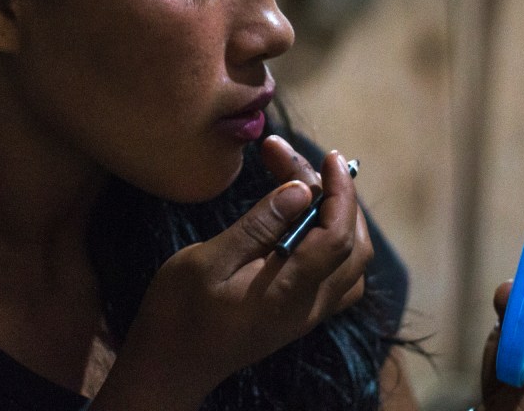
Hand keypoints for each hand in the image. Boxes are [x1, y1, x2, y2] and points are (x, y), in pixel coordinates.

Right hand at [92, 135, 372, 410]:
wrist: (169, 367)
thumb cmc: (178, 312)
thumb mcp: (207, 262)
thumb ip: (258, 226)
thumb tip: (301, 191)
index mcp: (289, 292)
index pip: (338, 235)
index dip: (340, 191)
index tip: (329, 156)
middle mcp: (310, 306)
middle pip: (353, 245)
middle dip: (334, 195)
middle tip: (289, 161)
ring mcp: (308, 314)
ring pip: (352, 262)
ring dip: (339, 217)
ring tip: (303, 183)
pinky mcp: (300, 315)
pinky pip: (338, 276)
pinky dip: (333, 240)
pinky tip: (302, 220)